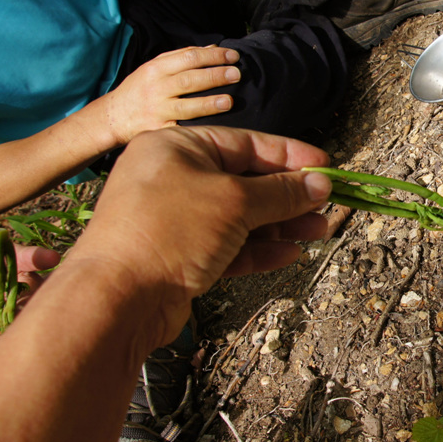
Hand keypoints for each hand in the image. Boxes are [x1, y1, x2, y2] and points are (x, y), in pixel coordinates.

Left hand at [0, 247, 59, 386]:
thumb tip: (0, 329)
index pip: (6, 257)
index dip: (29, 256)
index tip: (50, 259)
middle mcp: (5, 285)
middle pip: (33, 279)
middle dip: (41, 290)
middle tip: (46, 306)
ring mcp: (19, 306)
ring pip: (43, 300)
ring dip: (45, 312)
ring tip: (39, 327)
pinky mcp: (28, 325)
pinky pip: (45, 321)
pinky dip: (49, 326)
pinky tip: (48, 334)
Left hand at [65, 126, 332, 347]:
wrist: (115, 298)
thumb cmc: (169, 231)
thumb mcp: (234, 202)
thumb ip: (281, 192)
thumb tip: (320, 184)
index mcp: (176, 148)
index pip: (245, 143)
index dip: (289, 155)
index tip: (325, 166)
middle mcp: (173, 178)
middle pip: (245, 182)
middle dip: (289, 196)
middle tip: (326, 206)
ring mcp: (175, 220)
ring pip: (240, 218)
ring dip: (281, 225)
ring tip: (319, 232)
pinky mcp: (180, 257)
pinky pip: (228, 247)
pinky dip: (258, 250)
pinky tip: (290, 254)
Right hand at [104, 46, 240, 144]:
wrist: (113, 116)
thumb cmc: (140, 89)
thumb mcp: (155, 67)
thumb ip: (183, 56)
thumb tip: (214, 48)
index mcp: (157, 68)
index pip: (189, 57)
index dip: (214, 56)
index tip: (233, 56)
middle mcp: (157, 88)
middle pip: (190, 79)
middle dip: (215, 76)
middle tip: (236, 74)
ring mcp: (158, 110)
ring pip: (186, 106)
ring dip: (209, 103)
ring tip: (229, 101)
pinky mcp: (159, 130)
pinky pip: (180, 128)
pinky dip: (196, 127)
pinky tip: (213, 127)